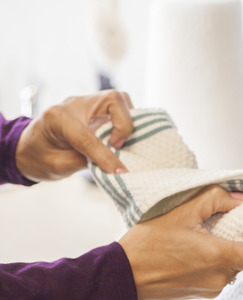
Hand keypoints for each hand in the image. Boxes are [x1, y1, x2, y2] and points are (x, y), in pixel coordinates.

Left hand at [15, 90, 133, 180]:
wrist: (29, 148)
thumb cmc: (39, 157)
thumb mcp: (59, 166)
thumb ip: (87, 162)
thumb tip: (116, 166)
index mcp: (57, 118)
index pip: (88, 135)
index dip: (105, 156)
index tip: (120, 172)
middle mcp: (74, 104)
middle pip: (112, 100)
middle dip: (124, 124)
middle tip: (118, 146)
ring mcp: (86, 103)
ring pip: (119, 99)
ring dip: (127, 120)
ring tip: (120, 141)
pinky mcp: (96, 108)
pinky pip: (119, 107)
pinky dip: (126, 120)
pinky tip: (121, 136)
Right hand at [118, 185, 242, 299]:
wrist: (120, 277)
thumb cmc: (145, 247)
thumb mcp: (180, 211)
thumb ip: (215, 199)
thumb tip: (241, 199)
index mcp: (218, 257)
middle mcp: (219, 278)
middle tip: (229, 226)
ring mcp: (210, 289)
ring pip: (233, 268)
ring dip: (226, 252)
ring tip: (205, 238)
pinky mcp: (200, 294)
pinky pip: (218, 276)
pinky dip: (214, 263)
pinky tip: (194, 252)